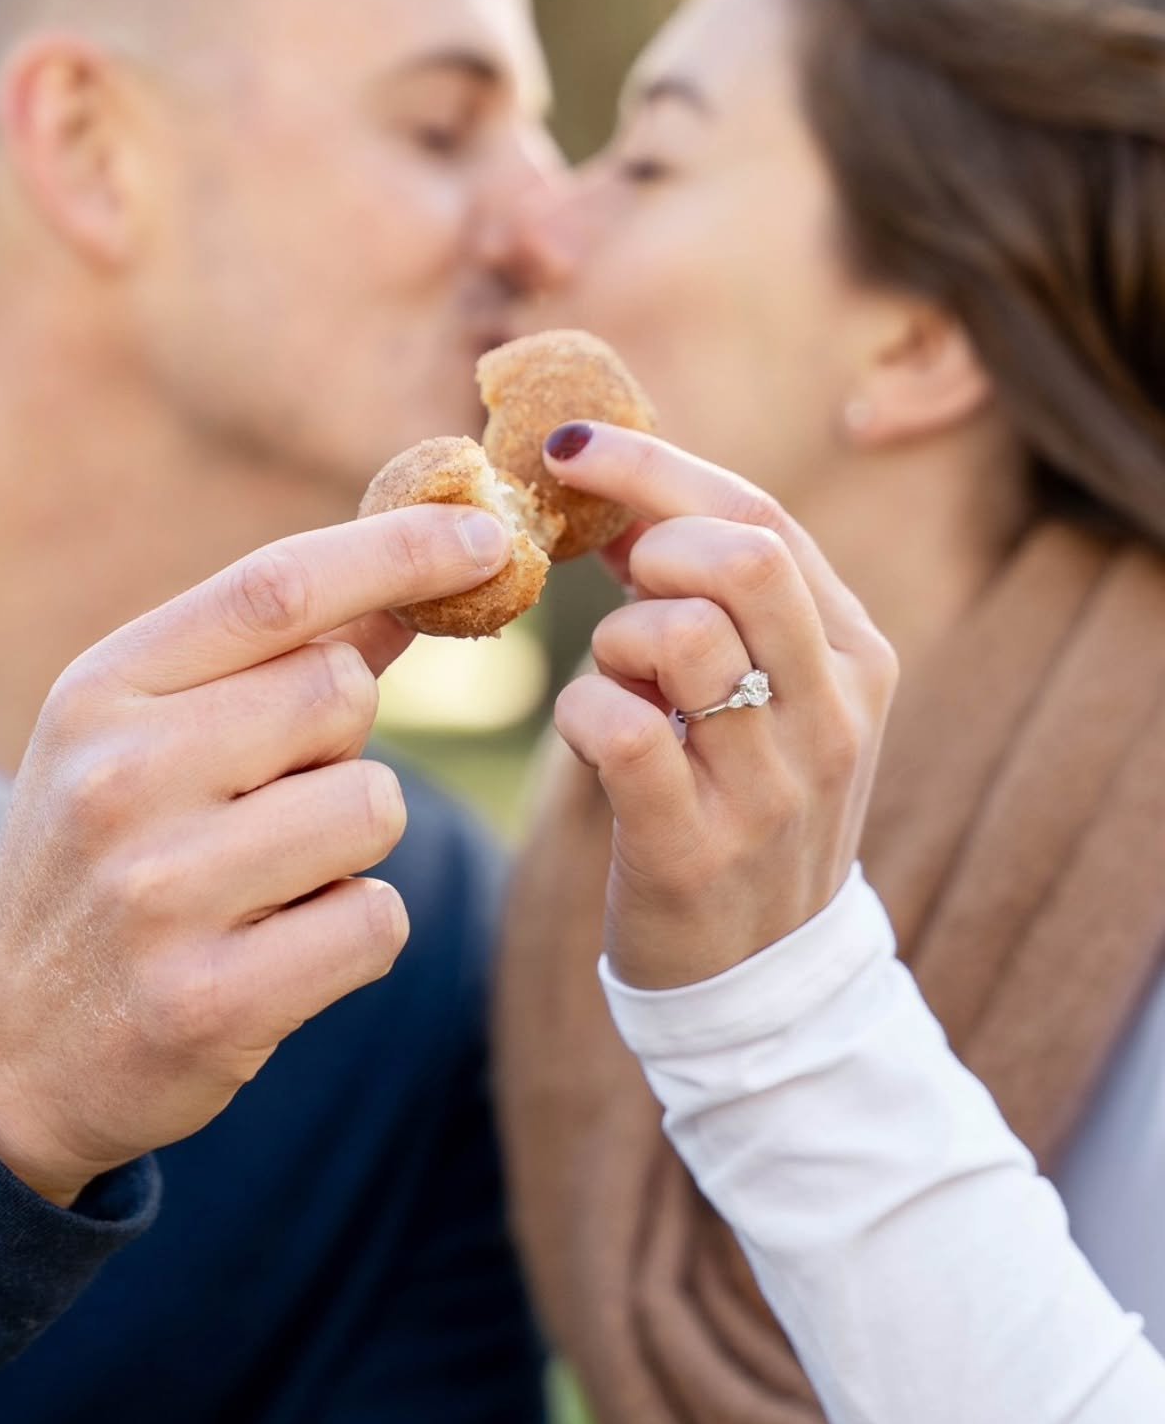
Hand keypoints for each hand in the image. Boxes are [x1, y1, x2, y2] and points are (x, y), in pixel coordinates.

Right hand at [0, 504, 510, 1205]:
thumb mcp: (144, 732)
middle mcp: (121, 778)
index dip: (397, 550)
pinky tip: (273, 950)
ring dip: (351, 842)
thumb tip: (413, 580)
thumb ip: (273, 656)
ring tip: (264, 877)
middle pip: (341, 694)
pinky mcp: (209, 1002)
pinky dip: (352, 930)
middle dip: (343, 739)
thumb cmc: (100, 856)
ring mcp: (161, 894)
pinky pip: (375, 921)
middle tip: (272, 791)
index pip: (275, 588)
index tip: (487, 532)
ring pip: (373, 807)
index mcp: (103, 690)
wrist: (2, 1047)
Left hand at [542, 423, 897, 989]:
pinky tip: (596, 739)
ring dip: (614, 643)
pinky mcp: (697, 850)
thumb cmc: (743, 797)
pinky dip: (583, 713)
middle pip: (741, 556)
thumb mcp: (767, 688)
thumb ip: (714, 594)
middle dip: (650, 541)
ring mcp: (773, 785)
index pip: (759, 517)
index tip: (569, 446)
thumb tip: (619, 492)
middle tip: (616, 581)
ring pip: (676, 636)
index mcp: (854, 653)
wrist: (761, 977)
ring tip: (623, 686)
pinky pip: (619, 729)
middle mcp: (832, 711)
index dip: (652, 465)